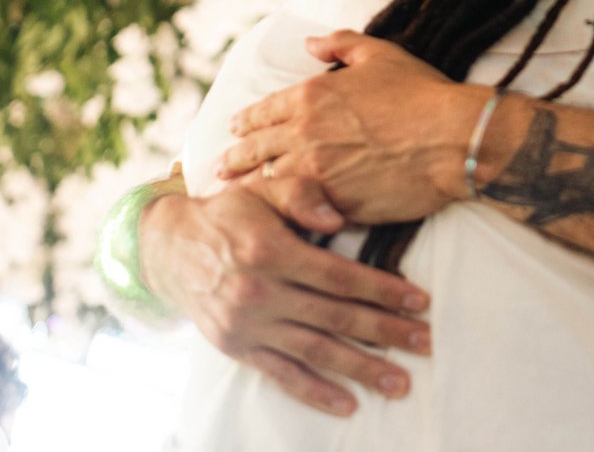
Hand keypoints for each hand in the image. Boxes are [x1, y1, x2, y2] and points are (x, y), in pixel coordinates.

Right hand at [139, 174, 431, 414]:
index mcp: (270, 250)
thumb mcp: (260, 187)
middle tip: (426, 343)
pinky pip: (281, 375)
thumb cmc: (227, 212)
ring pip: (314, 352)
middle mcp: (259, 292)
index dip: (383, 290)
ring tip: (399, 382)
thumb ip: (301, 194)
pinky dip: (315, 393)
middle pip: (335, 318)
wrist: (167, 248)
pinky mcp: (237, 348)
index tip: (420, 301)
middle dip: (386, 332)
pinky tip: (348, 405)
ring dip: (361, 369)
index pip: (338, 276)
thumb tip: (337, 219)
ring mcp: (247, 325)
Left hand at [216, 31, 486, 223]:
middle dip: (234, 160)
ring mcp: (316, 173)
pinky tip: (274, 218)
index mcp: (310, 97)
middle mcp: (304, 135)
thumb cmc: (422, 94)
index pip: (262, 112)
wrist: (452, 139)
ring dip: (250, 189)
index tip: (235, 130)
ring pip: (268, 184)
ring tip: (238, 197)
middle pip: (254, 151)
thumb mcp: (380, 54)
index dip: (245, 122)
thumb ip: (340, 44)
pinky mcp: (334, 204)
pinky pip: (297, 211)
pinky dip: (282, 213)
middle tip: (220, 170)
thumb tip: (310, 44)